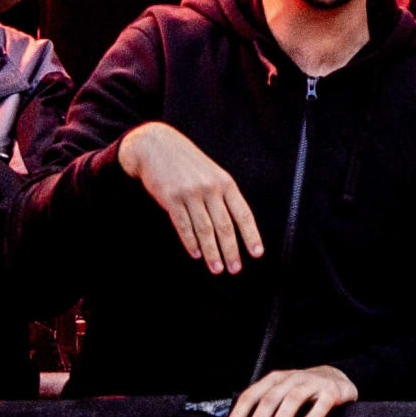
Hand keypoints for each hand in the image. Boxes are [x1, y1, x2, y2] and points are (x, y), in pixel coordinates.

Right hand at [122, 121, 262, 275]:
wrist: (158, 147)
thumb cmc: (189, 164)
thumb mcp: (213, 174)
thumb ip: (223, 196)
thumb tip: (234, 226)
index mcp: (226, 183)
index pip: (243, 214)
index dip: (251, 235)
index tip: (257, 254)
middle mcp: (211, 189)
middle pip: (225, 226)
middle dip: (231, 250)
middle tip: (235, 269)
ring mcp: (191, 194)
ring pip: (205, 229)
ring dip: (212, 252)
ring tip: (216, 268)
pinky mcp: (171, 199)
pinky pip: (183, 225)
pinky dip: (191, 242)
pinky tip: (196, 254)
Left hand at [223, 364, 355, 416]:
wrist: (338, 379)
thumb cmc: (303, 392)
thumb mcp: (282, 393)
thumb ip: (265, 404)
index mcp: (276, 379)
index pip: (253, 394)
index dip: (240, 412)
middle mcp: (293, 378)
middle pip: (271, 398)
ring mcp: (313, 383)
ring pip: (293, 398)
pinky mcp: (332, 391)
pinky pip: (321, 404)